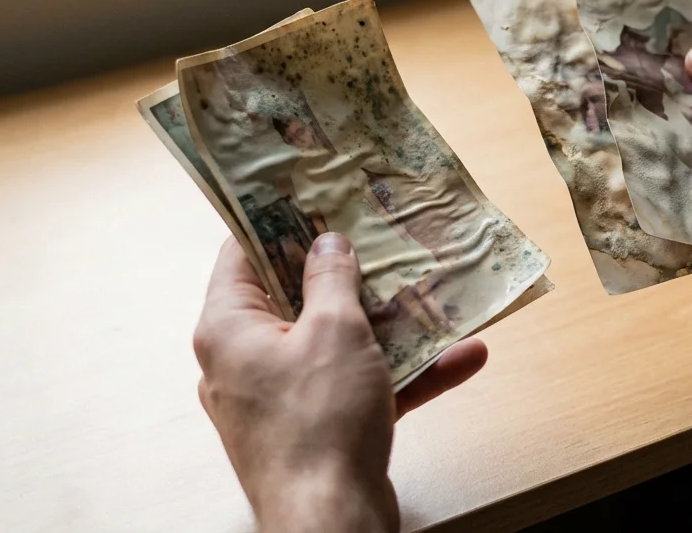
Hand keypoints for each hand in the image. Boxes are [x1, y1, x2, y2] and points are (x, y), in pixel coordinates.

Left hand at [193, 233, 487, 532]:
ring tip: (434, 291)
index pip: (240, 254)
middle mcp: (245, 361)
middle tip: (382, 232)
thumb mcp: (335, 330)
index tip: (310, 191)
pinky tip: (463, 356)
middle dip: (347, 270)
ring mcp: (281, 399)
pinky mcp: (317, 430)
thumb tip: (327, 244)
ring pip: (336, 344)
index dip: (274, 219)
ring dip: (389, 322)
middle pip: (294, 297)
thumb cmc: (319, 422)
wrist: (330, 522)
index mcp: (228, 328)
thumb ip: (333, 279)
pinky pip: (360, 387)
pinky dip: (404, 373)